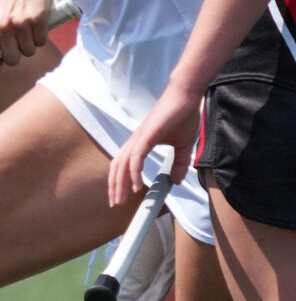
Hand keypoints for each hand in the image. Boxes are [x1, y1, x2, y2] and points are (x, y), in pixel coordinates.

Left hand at [0, 0, 57, 70]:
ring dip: (30, 42)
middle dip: (18, 53)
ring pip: (29, 51)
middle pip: (13, 61)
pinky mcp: (37, 19)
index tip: (1, 64)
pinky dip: (41, 34)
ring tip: (26, 25)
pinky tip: (35, 21)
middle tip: (18, 39)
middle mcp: (1, 28)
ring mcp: (19, 24)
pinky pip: (42, 41)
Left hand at [110, 83, 194, 205]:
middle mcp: (135, 141)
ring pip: (122, 163)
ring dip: (120, 183)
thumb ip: (179, 163)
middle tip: (115, 203)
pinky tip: (136, 185)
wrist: (186, 97)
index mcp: (140, 143)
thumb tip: (176, 181)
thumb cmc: (182, 117)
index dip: (118, 180)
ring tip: (121, 199)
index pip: (122, 164)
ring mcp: (140, 138)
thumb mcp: (183, 146)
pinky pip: (136, 157)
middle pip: (117, 166)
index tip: (120, 196)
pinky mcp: (147, 135)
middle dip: (114, 186)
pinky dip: (134, 172)